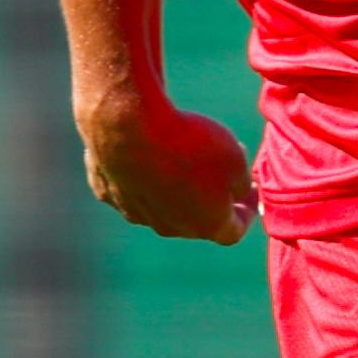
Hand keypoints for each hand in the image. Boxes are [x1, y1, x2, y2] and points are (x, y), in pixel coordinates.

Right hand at [78, 93, 255, 244]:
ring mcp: (135, 213)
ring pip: (160, 205)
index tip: (250, 194)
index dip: (246, 213)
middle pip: (195, 220)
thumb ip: (240, 181)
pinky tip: (143, 151)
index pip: (234, 231)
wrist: (129, 126)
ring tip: (180, 157)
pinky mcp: (107, 192)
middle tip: (217, 172)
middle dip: (209, 200)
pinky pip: (129, 187)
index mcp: (206, 225)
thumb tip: (235, 189)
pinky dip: (140, 174)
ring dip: (174, 187)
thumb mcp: (234, 158)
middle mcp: (170, 228)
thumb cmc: (190, 142)